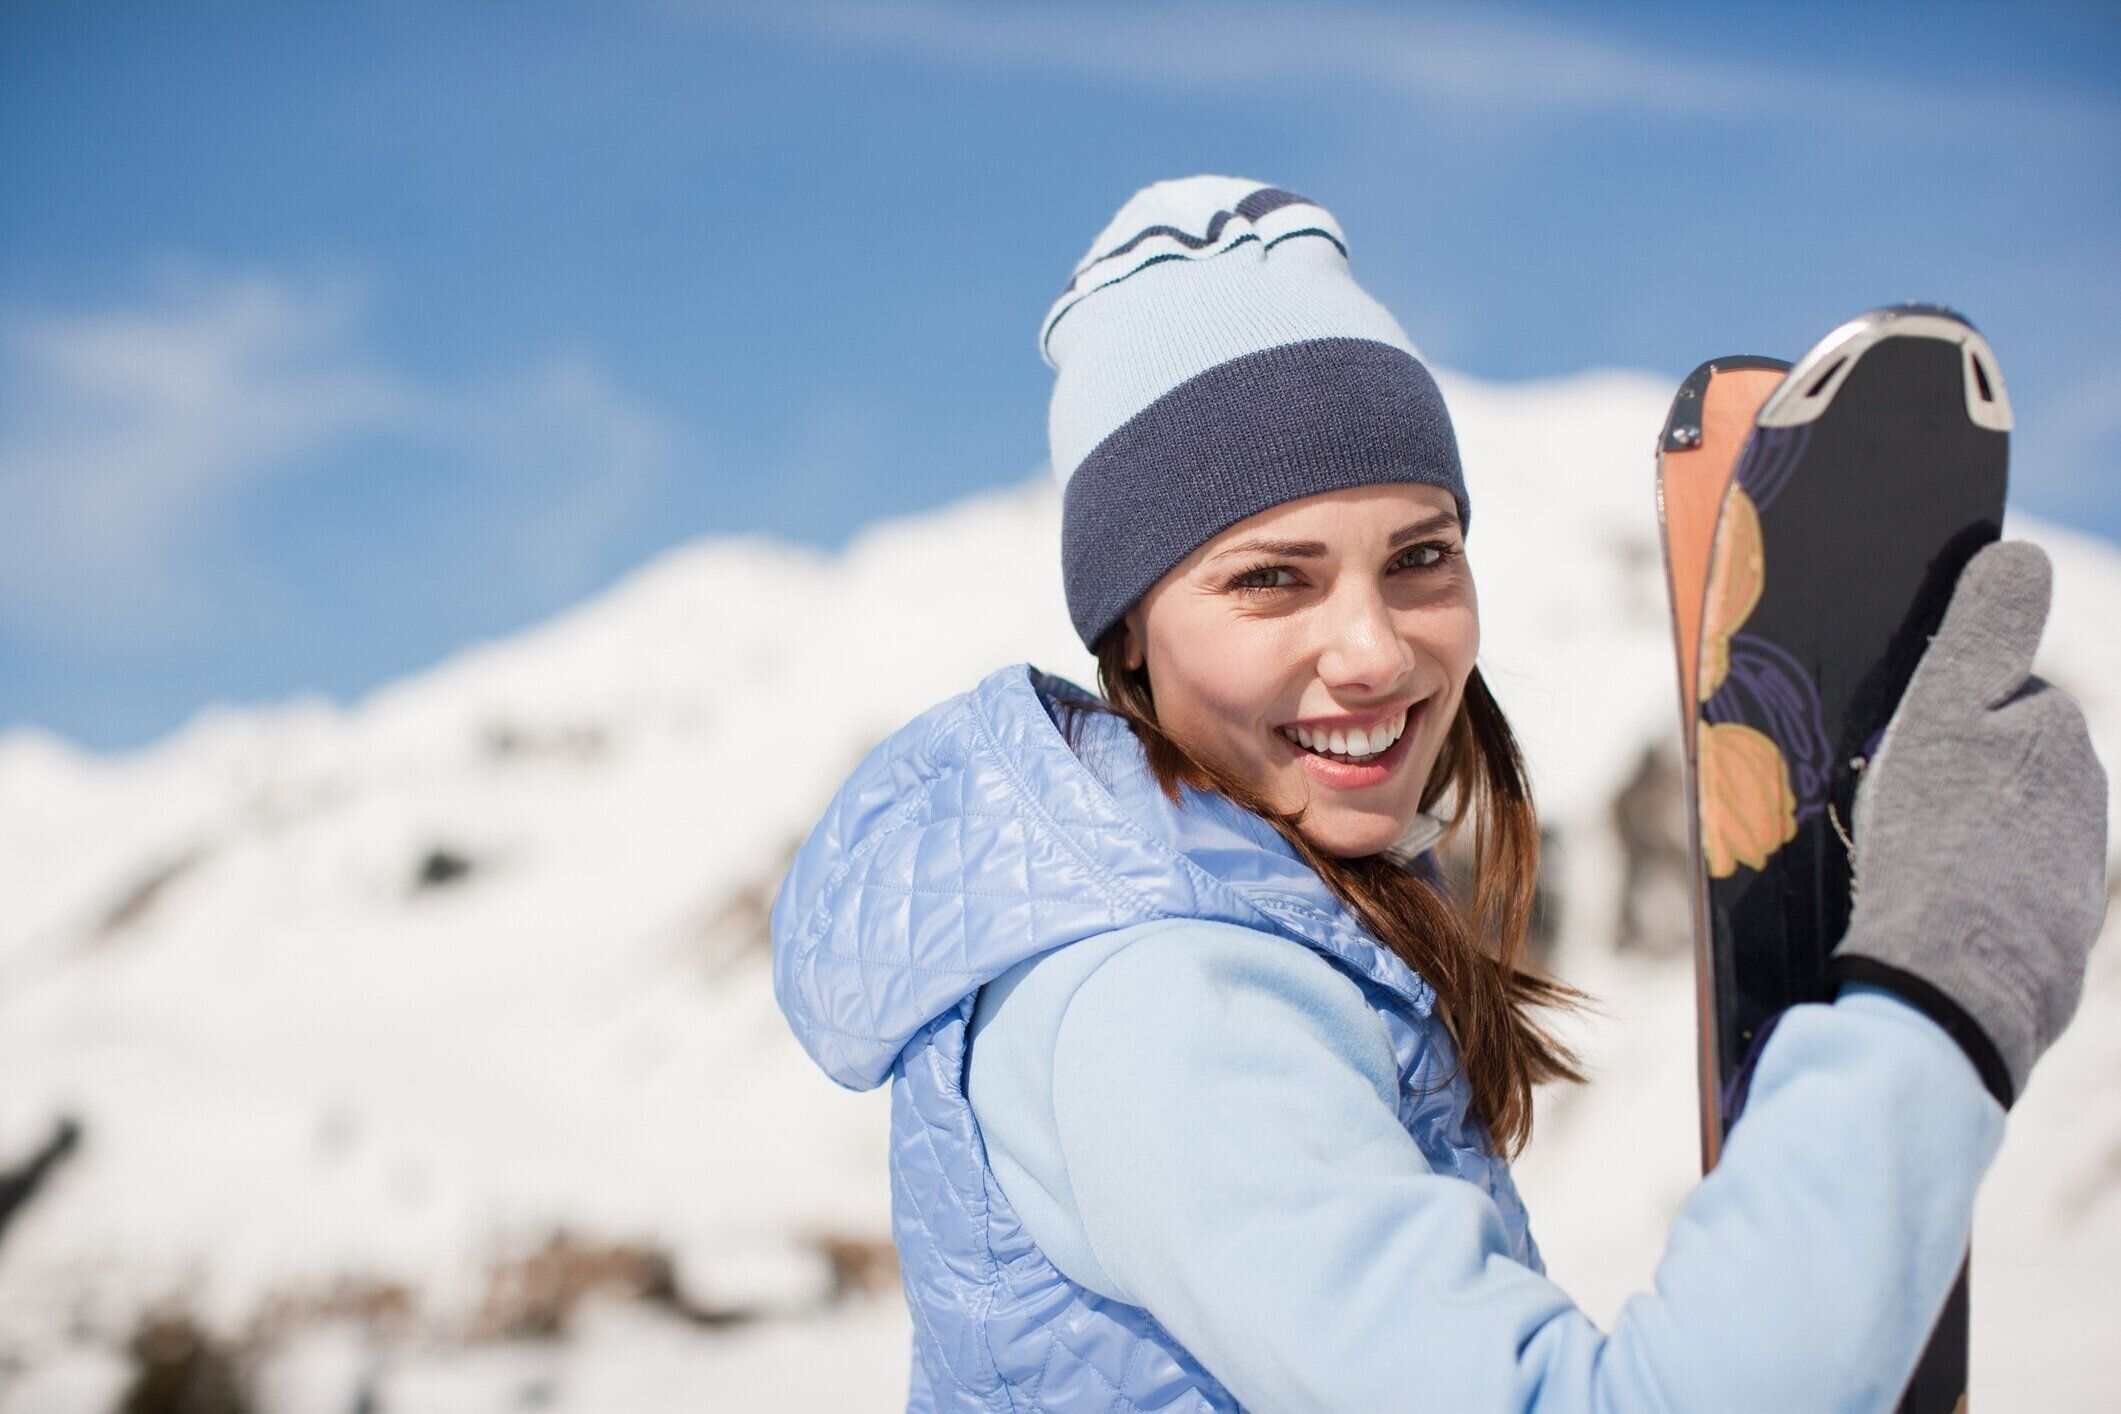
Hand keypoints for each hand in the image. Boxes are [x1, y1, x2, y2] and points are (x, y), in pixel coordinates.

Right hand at [1830, 540, 2109, 1107]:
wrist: (1956, 985)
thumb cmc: (1941, 839)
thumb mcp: (1946, 712)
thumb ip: (1987, 630)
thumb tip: (2022, 549)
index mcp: (2057, 736)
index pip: (1997, 692)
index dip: (1941, 706)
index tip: (1897, 737)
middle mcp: (2085, 800)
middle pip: (2001, 758)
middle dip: (1954, 768)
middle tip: (1890, 799)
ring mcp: (2074, 873)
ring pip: (2004, 824)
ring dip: (1960, 831)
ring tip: (1902, 861)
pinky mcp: (2054, 936)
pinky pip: (2003, 888)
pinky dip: (1969, 889)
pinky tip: (1927, 907)